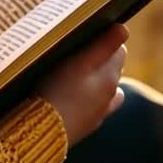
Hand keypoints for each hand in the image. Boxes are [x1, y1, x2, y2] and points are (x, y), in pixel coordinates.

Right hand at [37, 24, 127, 146]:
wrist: (38, 133)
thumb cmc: (55, 91)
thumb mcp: (79, 62)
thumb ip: (104, 45)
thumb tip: (124, 29)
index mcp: (110, 77)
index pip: (119, 49)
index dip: (105, 39)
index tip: (86, 36)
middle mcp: (110, 96)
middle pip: (113, 68)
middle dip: (101, 58)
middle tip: (76, 53)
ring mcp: (98, 113)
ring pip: (106, 88)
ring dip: (96, 79)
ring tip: (73, 75)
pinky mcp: (85, 126)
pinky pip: (94, 107)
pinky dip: (89, 100)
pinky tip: (72, 97)